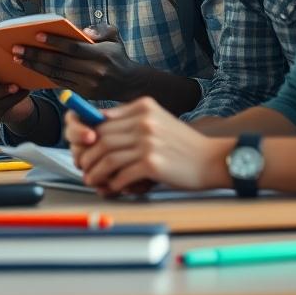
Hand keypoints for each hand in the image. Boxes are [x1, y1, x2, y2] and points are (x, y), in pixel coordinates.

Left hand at [14, 24, 147, 100]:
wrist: (129, 83)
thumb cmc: (117, 55)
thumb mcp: (115, 37)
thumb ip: (100, 30)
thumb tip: (83, 31)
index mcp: (101, 55)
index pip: (73, 48)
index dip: (54, 42)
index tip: (36, 35)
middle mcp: (94, 71)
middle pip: (60, 62)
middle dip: (36, 55)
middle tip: (16, 48)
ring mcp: (88, 85)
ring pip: (56, 74)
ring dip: (35, 66)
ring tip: (18, 58)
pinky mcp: (83, 93)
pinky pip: (59, 83)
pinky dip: (44, 75)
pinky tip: (31, 68)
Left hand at [65, 97, 231, 196]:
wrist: (213, 160)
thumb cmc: (183, 146)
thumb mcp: (158, 122)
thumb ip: (132, 122)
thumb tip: (97, 132)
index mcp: (144, 107)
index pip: (103, 119)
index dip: (87, 137)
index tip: (82, 148)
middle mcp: (144, 121)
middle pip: (101, 138)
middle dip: (87, 156)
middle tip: (82, 167)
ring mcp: (148, 142)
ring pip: (108, 157)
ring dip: (96, 172)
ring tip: (92, 180)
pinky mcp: (153, 163)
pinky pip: (121, 174)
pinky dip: (113, 183)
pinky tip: (113, 187)